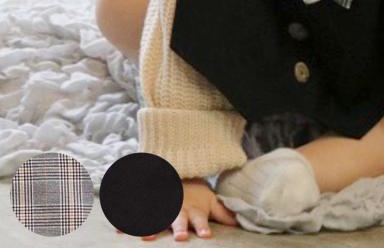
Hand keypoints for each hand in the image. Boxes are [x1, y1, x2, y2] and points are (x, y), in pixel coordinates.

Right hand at [116, 177, 238, 240]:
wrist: (178, 170)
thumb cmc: (196, 193)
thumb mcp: (211, 201)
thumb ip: (224, 213)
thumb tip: (240, 223)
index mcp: (193, 211)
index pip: (199, 221)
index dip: (203, 227)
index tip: (206, 235)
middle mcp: (177, 210)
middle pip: (178, 220)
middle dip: (178, 228)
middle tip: (180, 238)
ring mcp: (162, 206)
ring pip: (156, 217)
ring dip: (152, 228)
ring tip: (147, 238)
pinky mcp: (149, 204)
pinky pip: (137, 212)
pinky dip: (127, 220)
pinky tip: (118, 230)